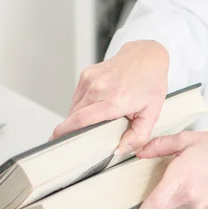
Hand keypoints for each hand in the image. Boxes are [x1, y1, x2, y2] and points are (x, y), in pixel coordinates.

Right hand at [51, 40, 168, 152]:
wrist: (147, 57)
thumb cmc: (150, 84)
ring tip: (96, 118)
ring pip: (74, 107)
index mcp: (114, 100)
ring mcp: (90, 79)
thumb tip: (119, 151)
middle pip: (74, 116)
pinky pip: (77, 97)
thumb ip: (137, 137)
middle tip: (78, 140)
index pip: (81, 119)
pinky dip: (82, 106)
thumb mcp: (152, 114)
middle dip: (71, 129)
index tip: (55, 141)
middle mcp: (99, 88)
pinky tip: (96, 105)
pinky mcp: (86, 74)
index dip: (65, 132)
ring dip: (79, 117)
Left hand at [125, 131, 207, 208]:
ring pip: (168, 208)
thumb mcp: (185, 139)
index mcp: (180, 176)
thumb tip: (141, 152)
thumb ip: (159, 145)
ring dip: (161, 200)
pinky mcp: (201, 205)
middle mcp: (187, 193)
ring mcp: (195, 202)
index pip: (154, 204)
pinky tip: (181, 183)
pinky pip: (180, 205)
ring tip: (165, 182)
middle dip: (145, 208)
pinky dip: (175, 197)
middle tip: (136, 199)